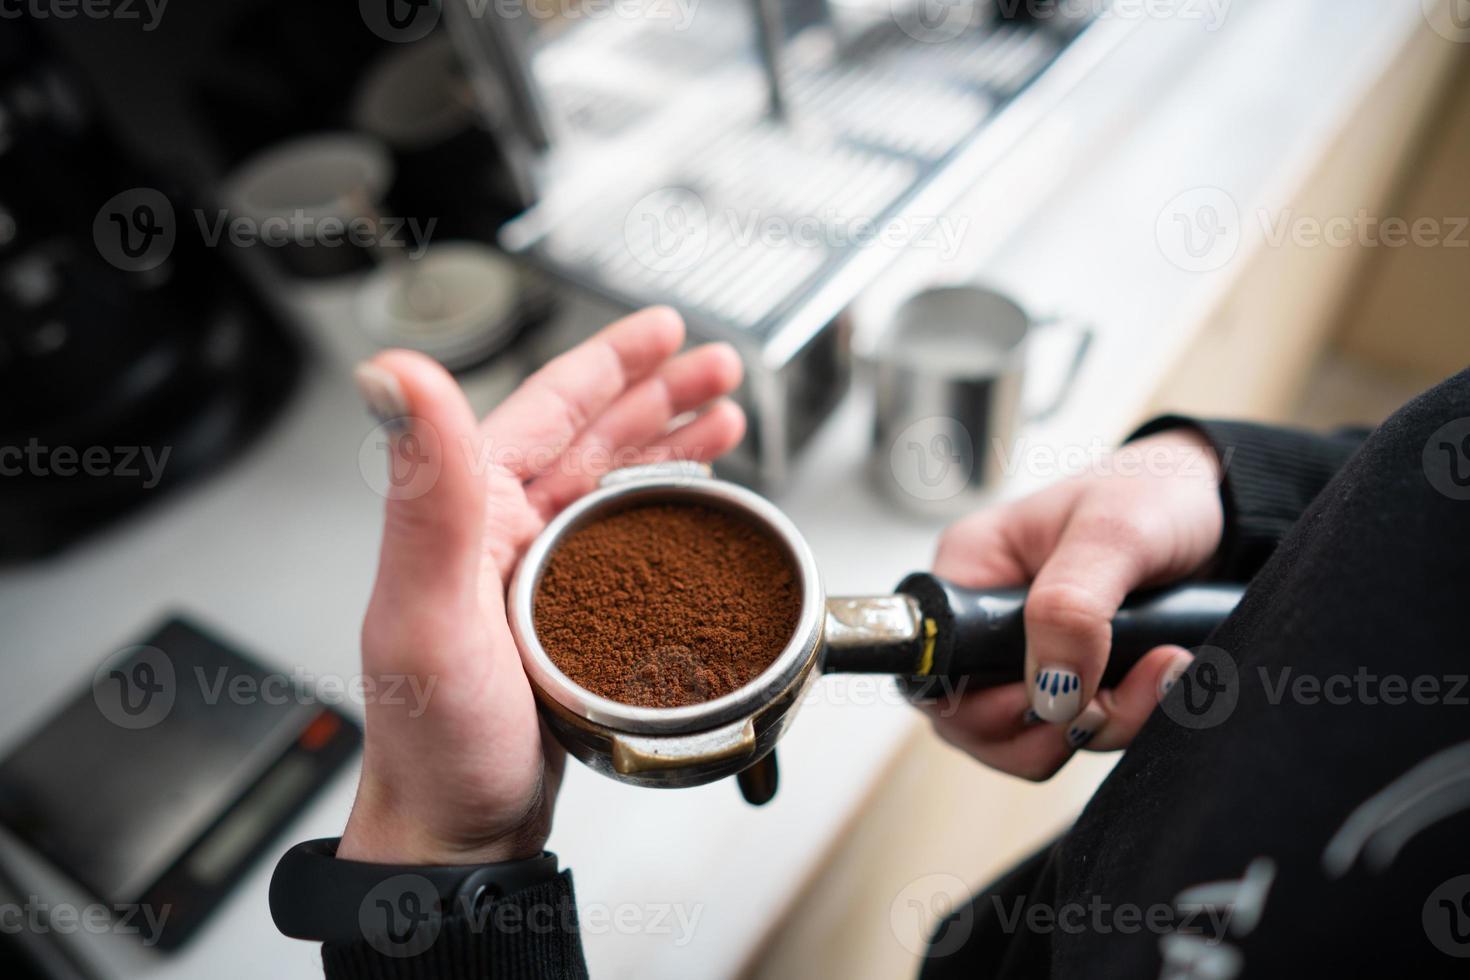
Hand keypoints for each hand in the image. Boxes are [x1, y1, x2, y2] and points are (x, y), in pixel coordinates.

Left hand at [339, 307, 744, 863]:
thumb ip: (425, 492)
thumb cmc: (436, 742)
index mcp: (466, 511)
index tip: (664, 331)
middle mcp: (496, 531)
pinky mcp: (561, 613)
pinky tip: (689, 496)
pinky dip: (661, 504)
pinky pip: (621, 535)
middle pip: (588, 434)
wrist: (456, 834)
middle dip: (658, 391)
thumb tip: (392, 374)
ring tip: (725, 414)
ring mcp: (532, 571)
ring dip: (666, 439)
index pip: (547, 407)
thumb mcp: (430, 613)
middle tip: (718, 366)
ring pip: (609, 478)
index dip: (611, 362)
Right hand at [922, 429, 1223, 780]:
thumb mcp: (1115, 531)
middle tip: (1126, 687)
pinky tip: (1162, 675)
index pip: (932, 668)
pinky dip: (1124, 721)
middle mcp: (984, 621)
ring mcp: (1024, 658)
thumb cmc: (1154, 492)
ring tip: (1161, 668)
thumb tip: (1051, 690)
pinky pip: (1075, 733)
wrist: (1216, 508)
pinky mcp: (1070, 681)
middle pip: (974, 723)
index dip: (984, 705)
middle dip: (1056, 723)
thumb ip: (1073, 606)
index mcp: (969, 572)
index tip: (1060, 688)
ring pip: (1028, 739)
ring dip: (1103, 724)